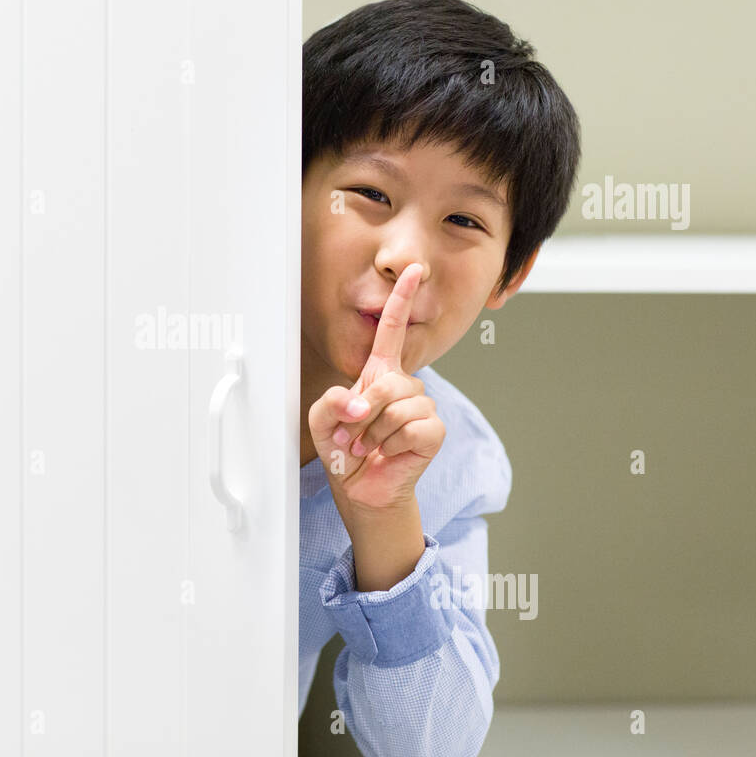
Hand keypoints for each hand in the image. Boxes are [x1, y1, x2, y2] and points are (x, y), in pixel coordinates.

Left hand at [306, 262, 444, 513]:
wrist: (362, 487)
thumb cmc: (345, 450)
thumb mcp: (321, 421)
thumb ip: (329, 402)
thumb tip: (361, 402)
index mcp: (379, 373)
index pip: (392, 329)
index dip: (401, 298)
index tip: (412, 269)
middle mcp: (405, 385)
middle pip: (387, 383)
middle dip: (362, 413)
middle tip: (353, 435)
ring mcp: (422, 406)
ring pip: (398, 407)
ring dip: (375, 433)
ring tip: (370, 445)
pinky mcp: (434, 430)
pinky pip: (412, 427)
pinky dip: (392, 444)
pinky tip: (389, 453)